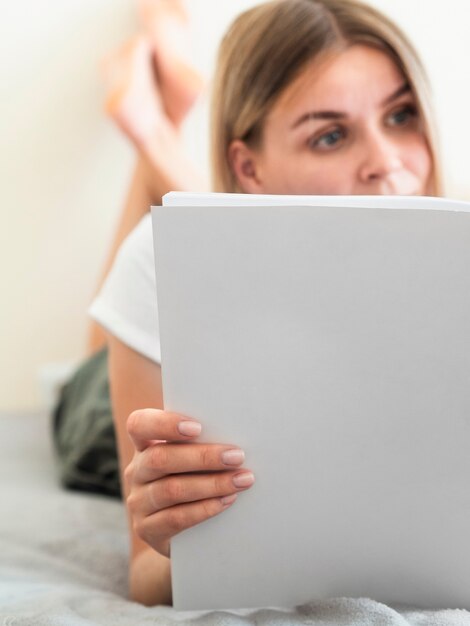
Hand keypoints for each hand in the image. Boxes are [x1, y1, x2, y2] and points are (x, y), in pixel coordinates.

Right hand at [125, 409, 254, 557]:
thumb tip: (235, 433)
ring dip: (212, 484)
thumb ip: (202, 443)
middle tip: (237, 456)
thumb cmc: (195, 478)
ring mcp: (138, 502)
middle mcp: (136, 471)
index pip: (139, 424)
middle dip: (203, 457)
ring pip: (172, 489)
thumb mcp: (191, 458)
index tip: (198, 428)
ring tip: (242, 480)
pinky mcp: (147, 529)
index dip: (164, 424)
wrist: (186, 532)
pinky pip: (176, 518)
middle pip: (160, 458)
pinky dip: (205, 508)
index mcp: (144, 445)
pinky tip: (227, 500)